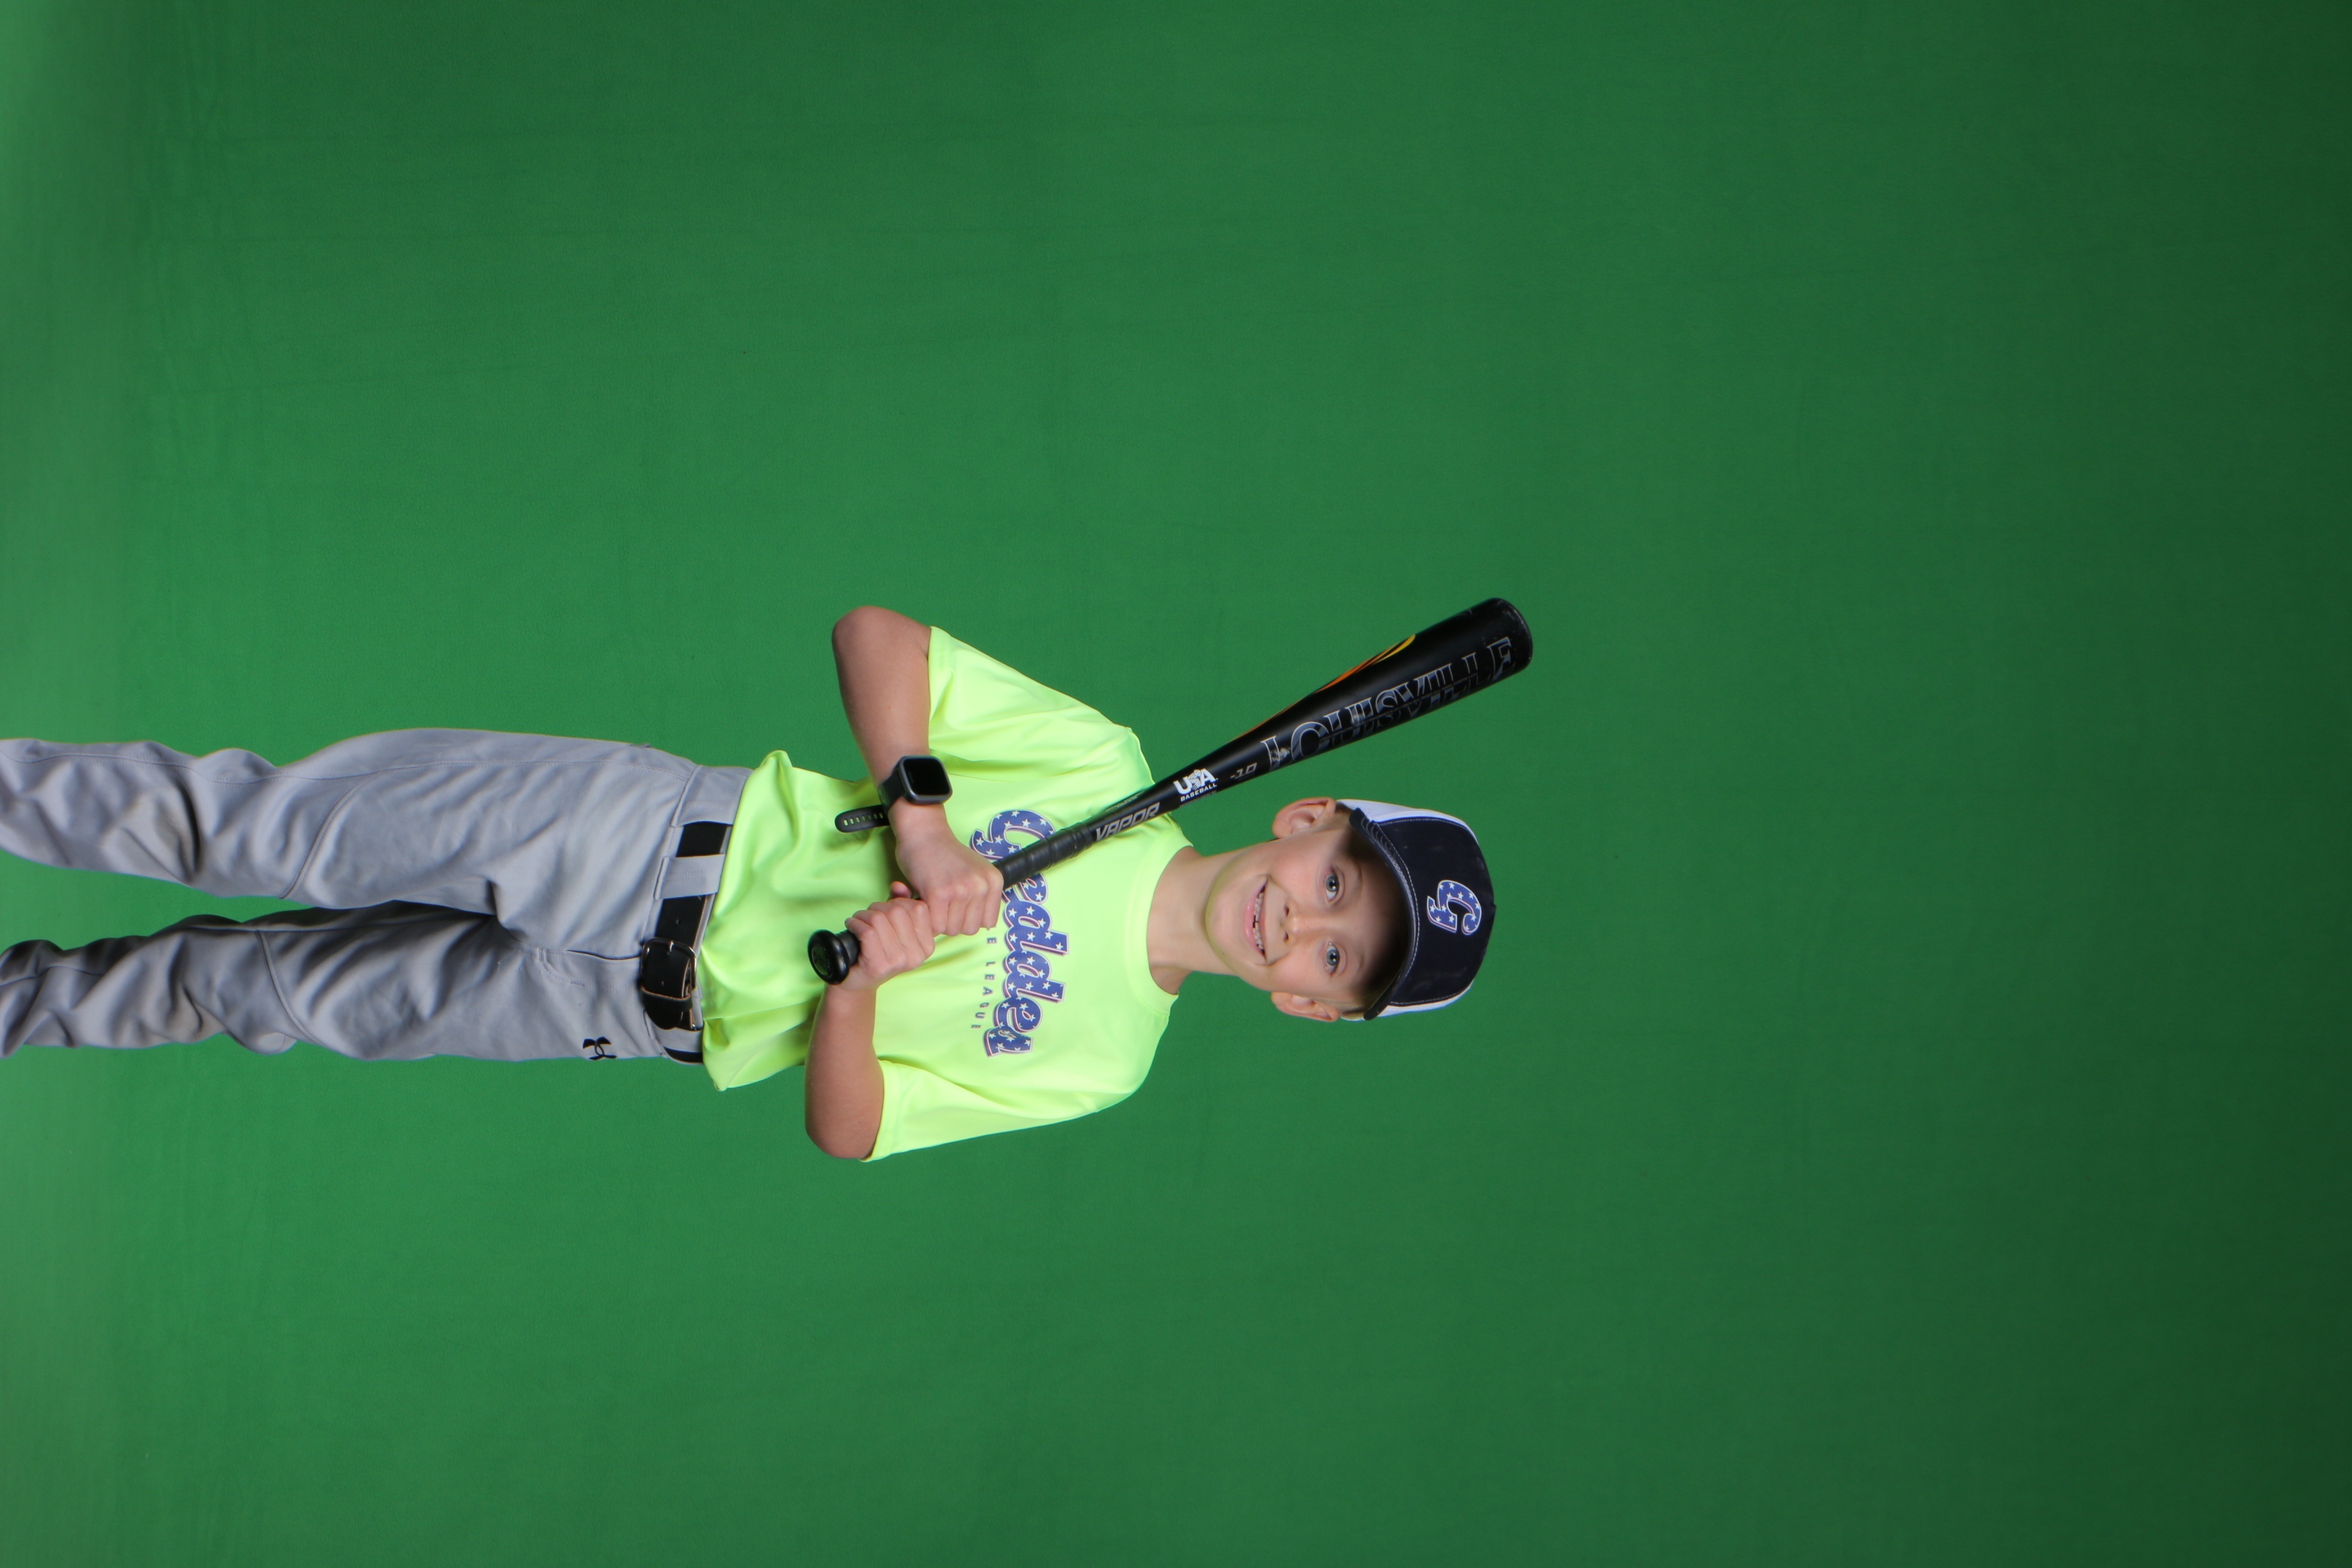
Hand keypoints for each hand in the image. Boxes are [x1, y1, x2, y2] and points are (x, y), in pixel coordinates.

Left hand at [841, 883, 936, 991]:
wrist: (857, 981)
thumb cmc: (876, 950)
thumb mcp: (893, 926)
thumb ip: (901, 904)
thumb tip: (899, 886)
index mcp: (927, 946)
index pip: (919, 908)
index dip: (899, 902)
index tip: (886, 910)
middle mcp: (917, 955)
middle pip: (898, 911)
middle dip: (878, 907)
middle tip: (867, 915)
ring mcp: (899, 962)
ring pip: (880, 919)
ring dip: (863, 915)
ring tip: (858, 921)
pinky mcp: (879, 965)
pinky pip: (868, 931)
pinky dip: (855, 924)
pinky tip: (852, 926)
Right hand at [887, 804, 1002, 936]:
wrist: (923, 832)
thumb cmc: (945, 854)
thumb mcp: (976, 871)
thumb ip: (982, 895)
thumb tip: (982, 925)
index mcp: (994, 881)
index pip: (988, 922)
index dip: (969, 918)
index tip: (956, 906)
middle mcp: (981, 886)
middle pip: (969, 929)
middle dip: (953, 922)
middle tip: (941, 904)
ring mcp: (961, 890)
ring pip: (951, 930)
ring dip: (938, 921)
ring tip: (932, 901)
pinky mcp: (939, 894)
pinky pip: (935, 925)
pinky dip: (926, 919)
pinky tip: (923, 902)